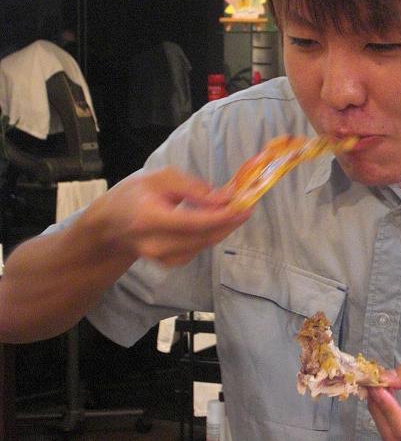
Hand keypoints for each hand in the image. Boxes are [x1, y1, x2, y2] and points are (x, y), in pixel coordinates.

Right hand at [80, 166, 250, 266]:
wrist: (109, 225)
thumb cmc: (134, 195)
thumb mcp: (161, 179)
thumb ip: (193, 188)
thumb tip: (226, 197)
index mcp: (149, 219)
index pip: (194, 222)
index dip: (223, 216)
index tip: (245, 206)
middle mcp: (154, 244)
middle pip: (203, 237)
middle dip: (229, 222)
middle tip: (248, 205)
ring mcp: (160, 258)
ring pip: (204, 245)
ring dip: (223, 228)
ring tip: (235, 210)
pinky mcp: (168, 264)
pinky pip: (197, 249)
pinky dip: (210, 235)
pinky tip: (216, 221)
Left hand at [367, 361, 400, 440]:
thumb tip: (386, 375)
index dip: (390, 410)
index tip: (378, 387)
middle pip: (394, 436)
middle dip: (380, 409)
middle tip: (371, 382)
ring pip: (392, 435)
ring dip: (381, 411)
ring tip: (377, 386)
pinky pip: (396, 432)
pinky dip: (388, 414)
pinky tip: (384, 396)